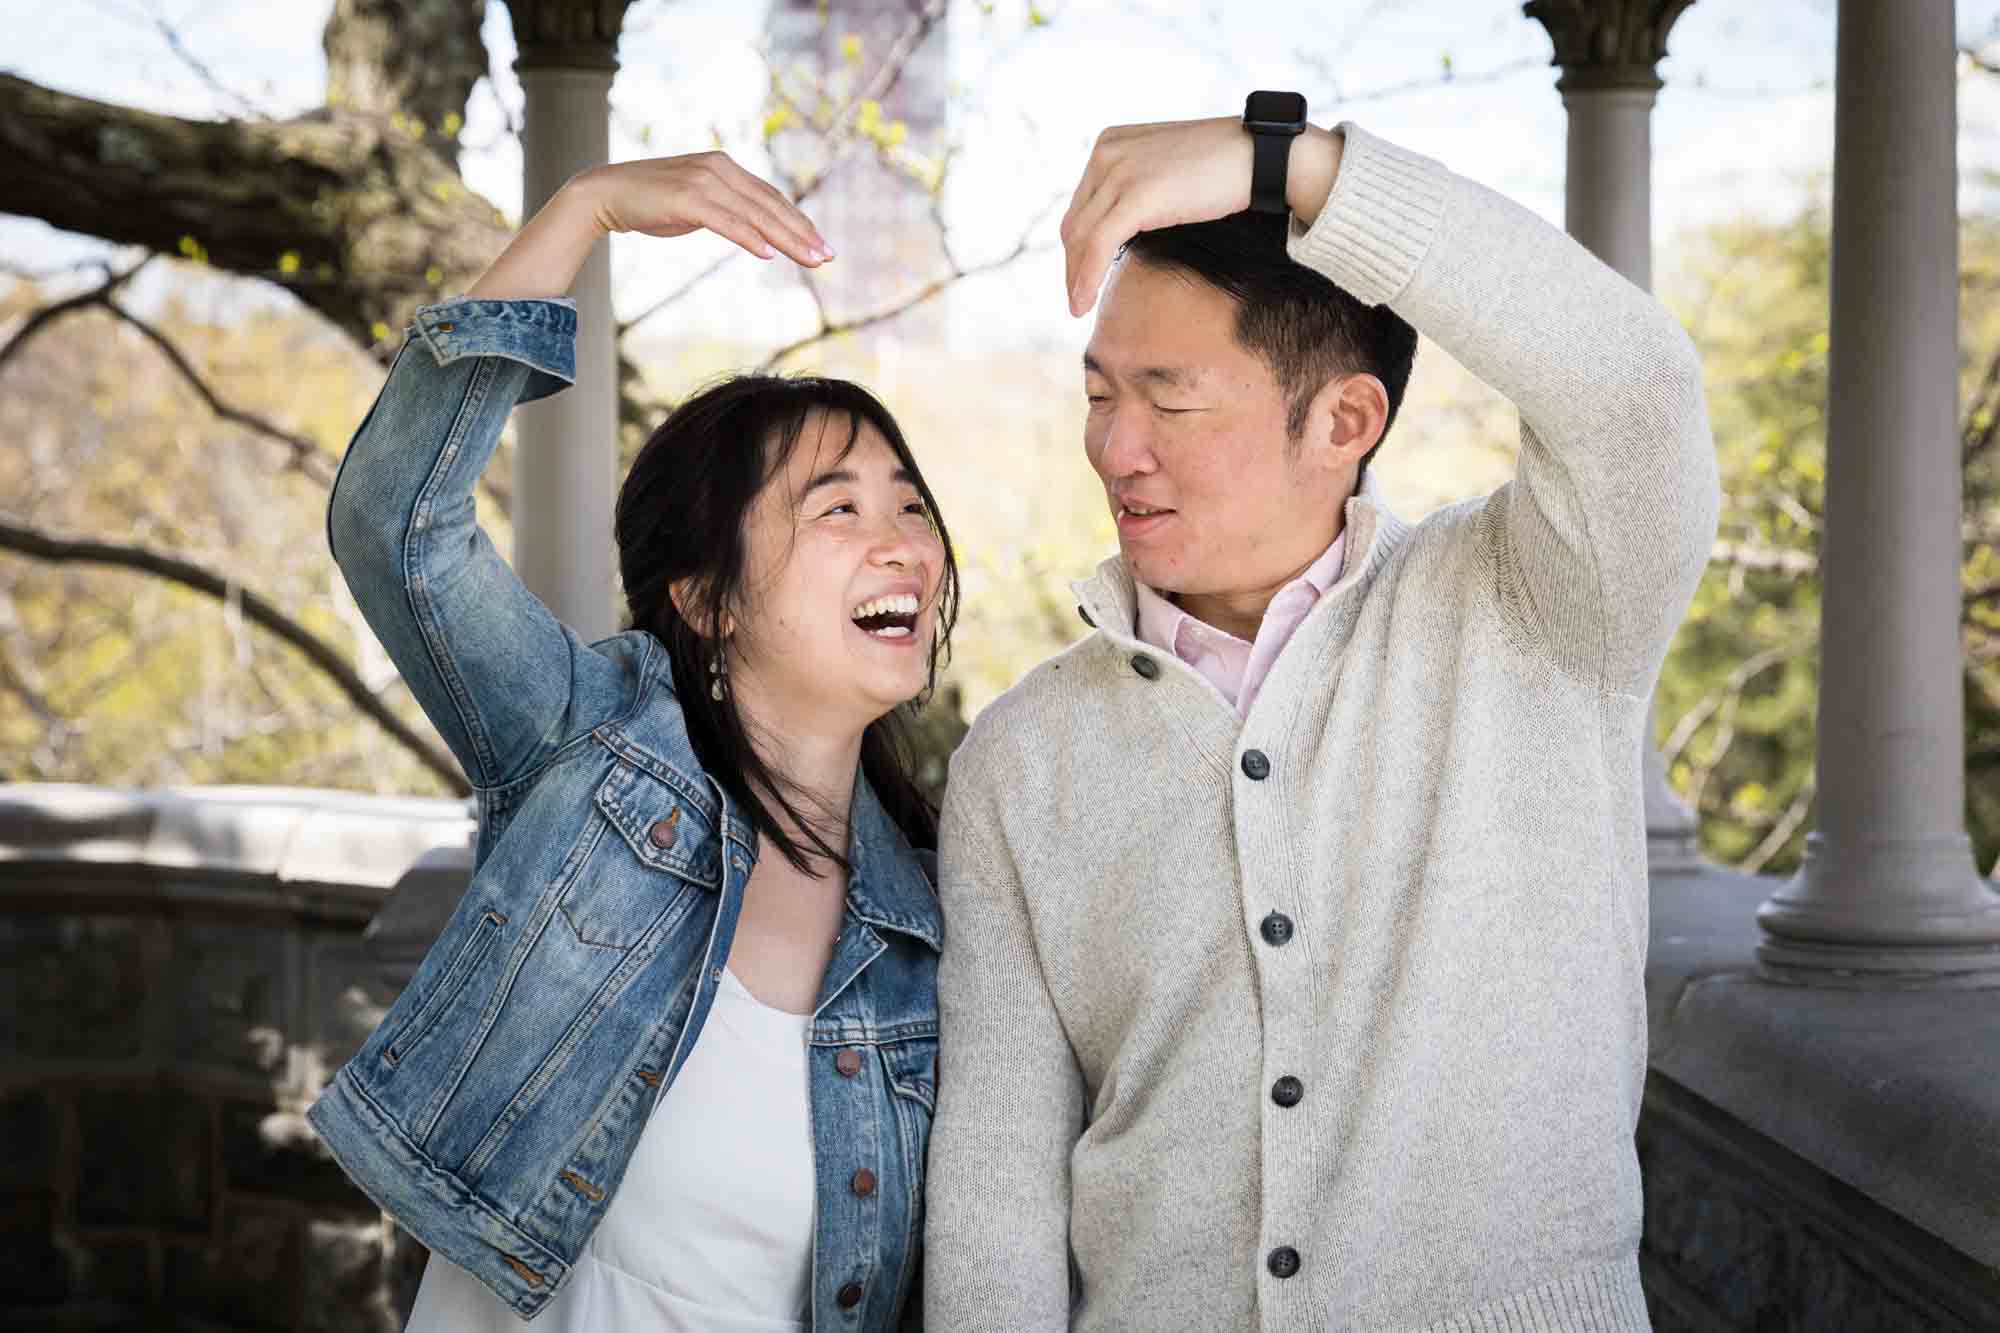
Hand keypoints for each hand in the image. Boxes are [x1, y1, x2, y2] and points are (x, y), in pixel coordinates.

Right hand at [571, 152, 831, 265]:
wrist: (605, 194)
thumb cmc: (651, 202)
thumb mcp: (696, 204)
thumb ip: (725, 210)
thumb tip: (751, 229)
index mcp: (724, 167)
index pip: (770, 197)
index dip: (798, 222)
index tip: (820, 244)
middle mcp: (718, 168)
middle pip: (770, 205)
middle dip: (802, 233)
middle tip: (827, 257)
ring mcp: (703, 181)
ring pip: (755, 214)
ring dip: (786, 239)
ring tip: (810, 259)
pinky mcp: (687, 198)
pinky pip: (726, 221)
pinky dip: (749, 237)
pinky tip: (769, 254)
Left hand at [1058, 118, 1341, 316]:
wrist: (1260, 155)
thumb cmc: (1223, 167)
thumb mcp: (1166, 170)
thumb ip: (1138, 187)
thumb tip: (1125, 225)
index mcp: (1110, 143)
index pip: (1081, 205)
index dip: (1077, 246)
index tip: (1081, 276)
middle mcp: (1106, 153)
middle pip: (1075, 223)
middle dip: (1072, 265)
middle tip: (1076, 299)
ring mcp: (1119, 171)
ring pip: (1082, 238)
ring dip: (1075, 278)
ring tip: (1077, 308)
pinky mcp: (1136, 196)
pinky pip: (1099, 245)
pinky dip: (1088, 277)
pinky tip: (1084, 302)